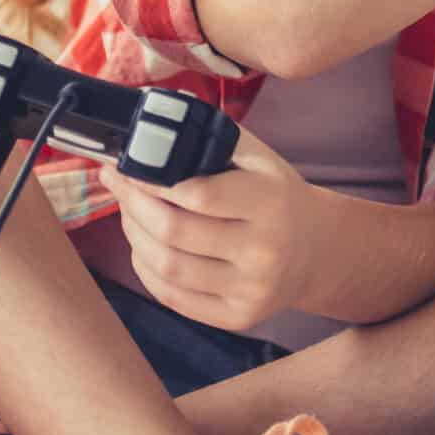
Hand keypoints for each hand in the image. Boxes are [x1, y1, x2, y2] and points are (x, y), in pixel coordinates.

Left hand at [106, 127, 333, 332]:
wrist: (315, 250)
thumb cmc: (276, 196)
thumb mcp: (260, 160)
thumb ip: (212, 138)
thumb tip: (157, 118)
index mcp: (271, 202)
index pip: (199, 195)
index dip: (152, 182)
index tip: (128, 168)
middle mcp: (264, 250)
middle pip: (174, 232)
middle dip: (133, 205)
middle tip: (118, 185)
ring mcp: (250, 289)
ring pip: (167, 266)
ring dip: (134, 236)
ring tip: (129, 214)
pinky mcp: (237, 317)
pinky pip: (173, 296)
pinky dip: (146, 269)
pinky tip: (143, 247)